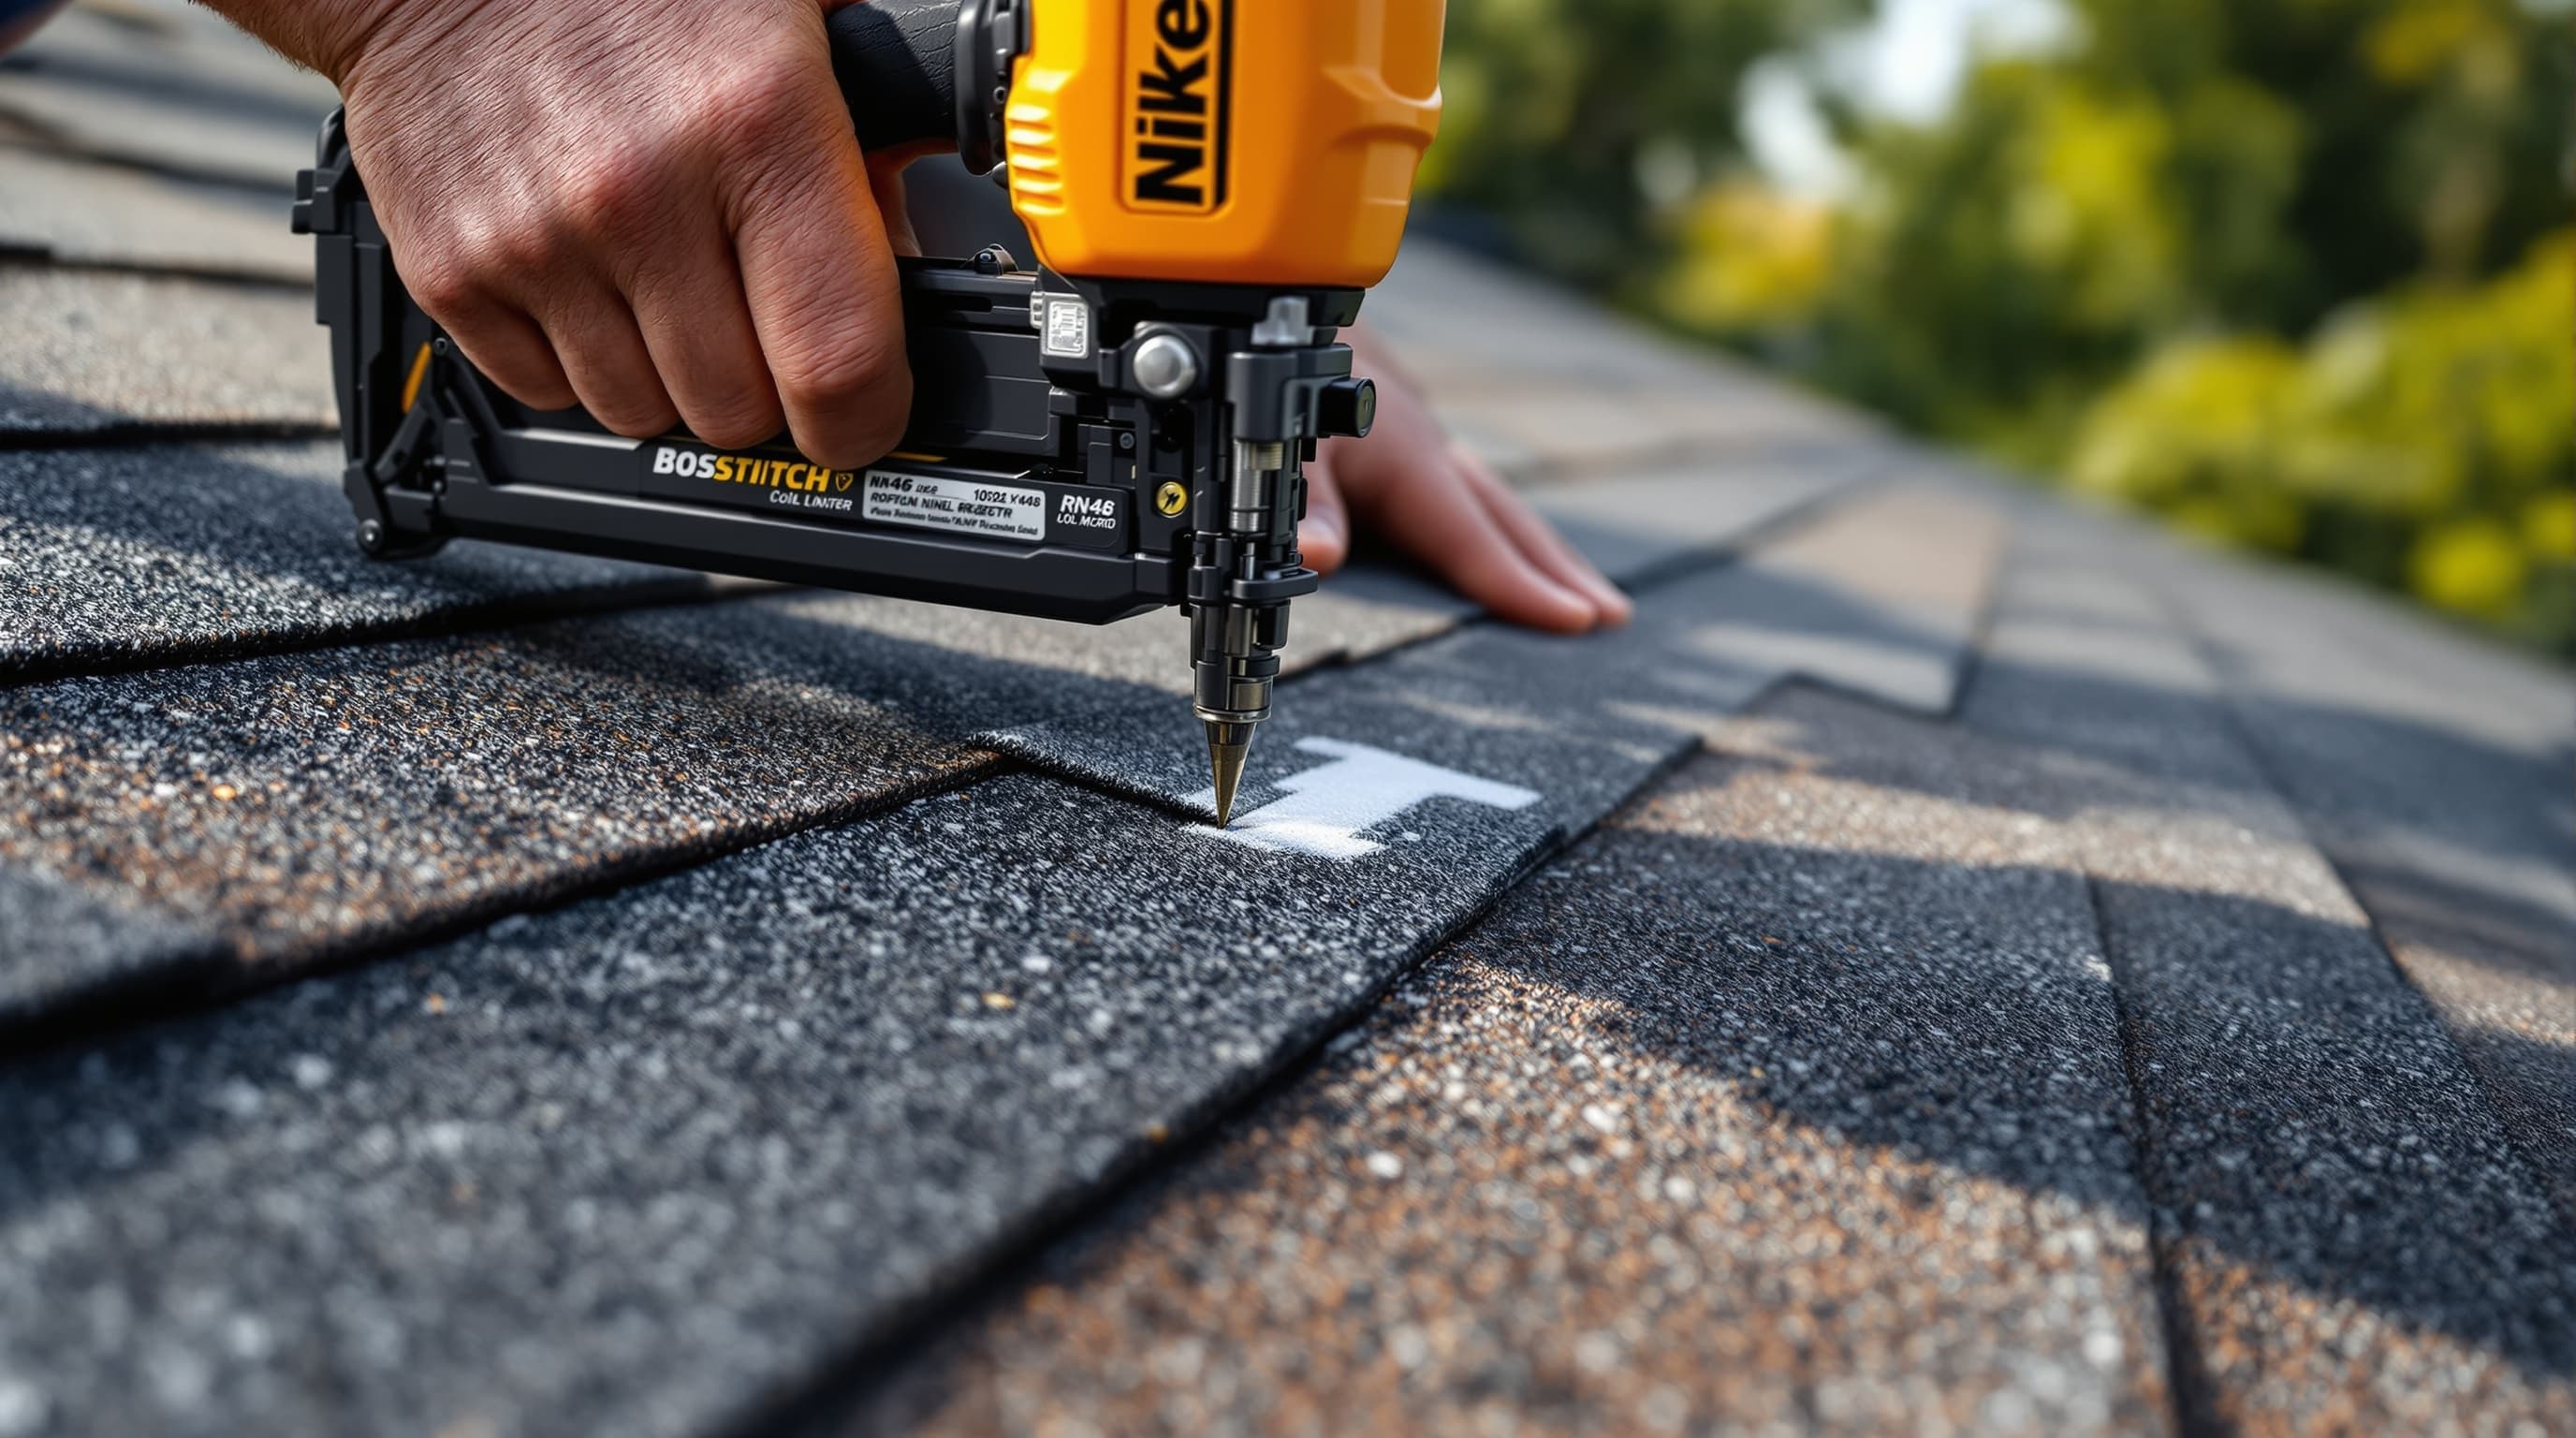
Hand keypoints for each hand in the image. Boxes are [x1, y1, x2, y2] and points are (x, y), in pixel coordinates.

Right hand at [297, 0, 913, 465]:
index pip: (838, 363)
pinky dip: (576, 360)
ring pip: (642, 414)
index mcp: (757, 121)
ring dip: (667, 375)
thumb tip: (910, 270)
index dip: (865, 415)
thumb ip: (873, 150)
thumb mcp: (799, 26)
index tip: (866, 410)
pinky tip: (591, 277)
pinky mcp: (451, 270)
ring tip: (666, 278)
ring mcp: (537, 240)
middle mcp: (642, 192)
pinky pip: (545, 392)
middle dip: (764, 384)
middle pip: (737, 413)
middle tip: (756, 312)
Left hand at [1302, 328, 1630, 631]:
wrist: (1270, 285)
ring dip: (1535, 546)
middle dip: (1560, 570)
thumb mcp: (1273, 435)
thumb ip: (1300, 498)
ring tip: (1578, 590)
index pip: (1472, 537)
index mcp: (1406, 455)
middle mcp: (1426, 444)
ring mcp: (1416, 432)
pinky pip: (1462, 482)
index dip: (1521, 586)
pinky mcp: (1399, 424)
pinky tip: (1490, 529)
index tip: (1577, 622)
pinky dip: (1494, 515)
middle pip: (1505, 518)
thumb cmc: (1271, 361)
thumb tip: (1321, 558)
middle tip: (1613, 615)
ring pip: (1489, 498)